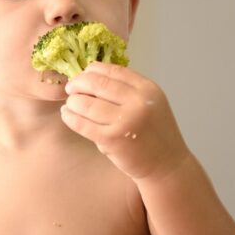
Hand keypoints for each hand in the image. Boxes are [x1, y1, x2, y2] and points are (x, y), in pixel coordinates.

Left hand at [60, 62, 189, 180]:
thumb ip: (127, 90)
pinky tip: (67, 115)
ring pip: (85, 102)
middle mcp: (138, 102)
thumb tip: (91, 76)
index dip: (92, 70)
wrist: (166, 165)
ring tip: (70, 104)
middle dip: (78, 83)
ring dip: (73, 101)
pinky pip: (82, 123)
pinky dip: (70, 117)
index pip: (112, 70)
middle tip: (71, 88)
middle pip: (96, 83)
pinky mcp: (111, 139)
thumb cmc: (154, 133)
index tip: (83, 76)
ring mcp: (124, 121)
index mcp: (147, 89)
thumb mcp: (150, 103)